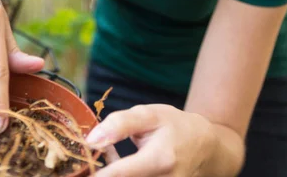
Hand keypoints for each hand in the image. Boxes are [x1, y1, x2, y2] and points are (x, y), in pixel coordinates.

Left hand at [86, 104, 213, 175]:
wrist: (204, 146)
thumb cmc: (174, 126)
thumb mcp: (148, 115)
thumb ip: (119, 124)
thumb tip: (91, 139)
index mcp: (160, 159)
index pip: (120, 174)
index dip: (96, 174)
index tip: (81, 169)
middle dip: (103, 172)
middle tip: (95, 158)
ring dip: (114, 174)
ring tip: (113, 157)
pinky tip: (122, 167)